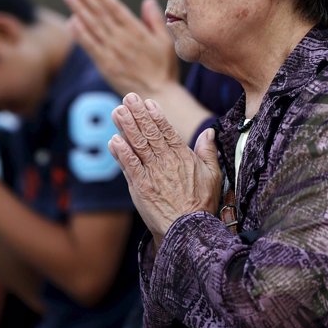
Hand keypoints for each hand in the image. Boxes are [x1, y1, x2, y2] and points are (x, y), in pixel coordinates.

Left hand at [63, 0, 177, 97]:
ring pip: (92, 27)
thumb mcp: (166, 42)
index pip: (115, 8)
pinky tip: (71, 22)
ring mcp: (112, 52)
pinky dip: (80, 34)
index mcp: (137, 31)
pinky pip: (90, 47)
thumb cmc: (164, 68)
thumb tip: (147, 1)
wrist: (158, 95)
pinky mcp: (105, 65)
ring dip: (79, 10)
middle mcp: (122, 39)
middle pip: (100, 14)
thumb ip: (154, 21)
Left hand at [107, 93, 221, 246]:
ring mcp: (152, 173)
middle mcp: (166, 161)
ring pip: (137, 145)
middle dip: (137, 114)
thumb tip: (210, 131)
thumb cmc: (202, 204)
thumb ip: (208, 151)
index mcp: (183, 156)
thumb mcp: (214, 175)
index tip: (147, 102)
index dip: (155, 115)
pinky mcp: (141, 187)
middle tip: (128, 98)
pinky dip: (121, 152)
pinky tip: (113, 140)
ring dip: (126, 127)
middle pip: (149, 133)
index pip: (167, 130)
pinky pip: (129, 165)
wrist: (189, 229)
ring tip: (117, 111)